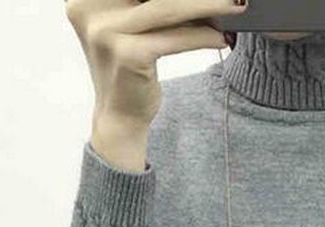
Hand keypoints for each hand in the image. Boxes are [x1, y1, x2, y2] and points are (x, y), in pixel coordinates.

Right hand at [65, 0, 248, 126]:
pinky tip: (221, 37)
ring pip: (169, 7)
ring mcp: (106, 31)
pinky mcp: (128, 54)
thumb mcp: (133, 26)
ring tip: (235, 6)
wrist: (119, 117)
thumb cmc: (129, 69)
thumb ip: (153, 4)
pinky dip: (202, 36)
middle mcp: (89, 8)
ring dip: (209, 5)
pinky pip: (176, 37)